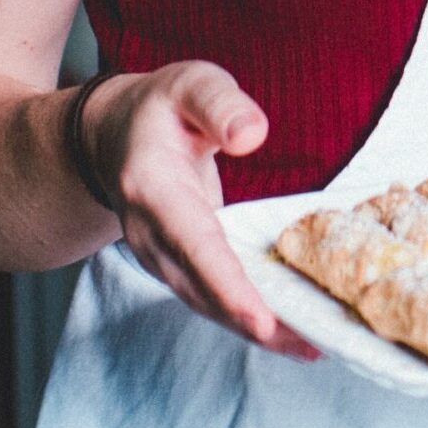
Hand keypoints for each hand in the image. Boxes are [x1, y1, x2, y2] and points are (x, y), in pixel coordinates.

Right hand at [85, 61, 319, 358]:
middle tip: (312, 342)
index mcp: (151, 187)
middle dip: (253, 322)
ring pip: (208, 303)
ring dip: (257, 329)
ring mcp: (159, 257)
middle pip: (202, 289)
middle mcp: (149, 234)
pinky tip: (291, 328)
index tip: (260, 320)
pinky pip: (212, 298)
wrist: (115, 134)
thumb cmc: (163, 106)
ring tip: (312, 343)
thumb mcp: (192, 84)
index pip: (193, 244)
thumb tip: (253, 134)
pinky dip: (249, 317)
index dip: (227, 285)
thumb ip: (221, 104)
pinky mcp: (177, 266)